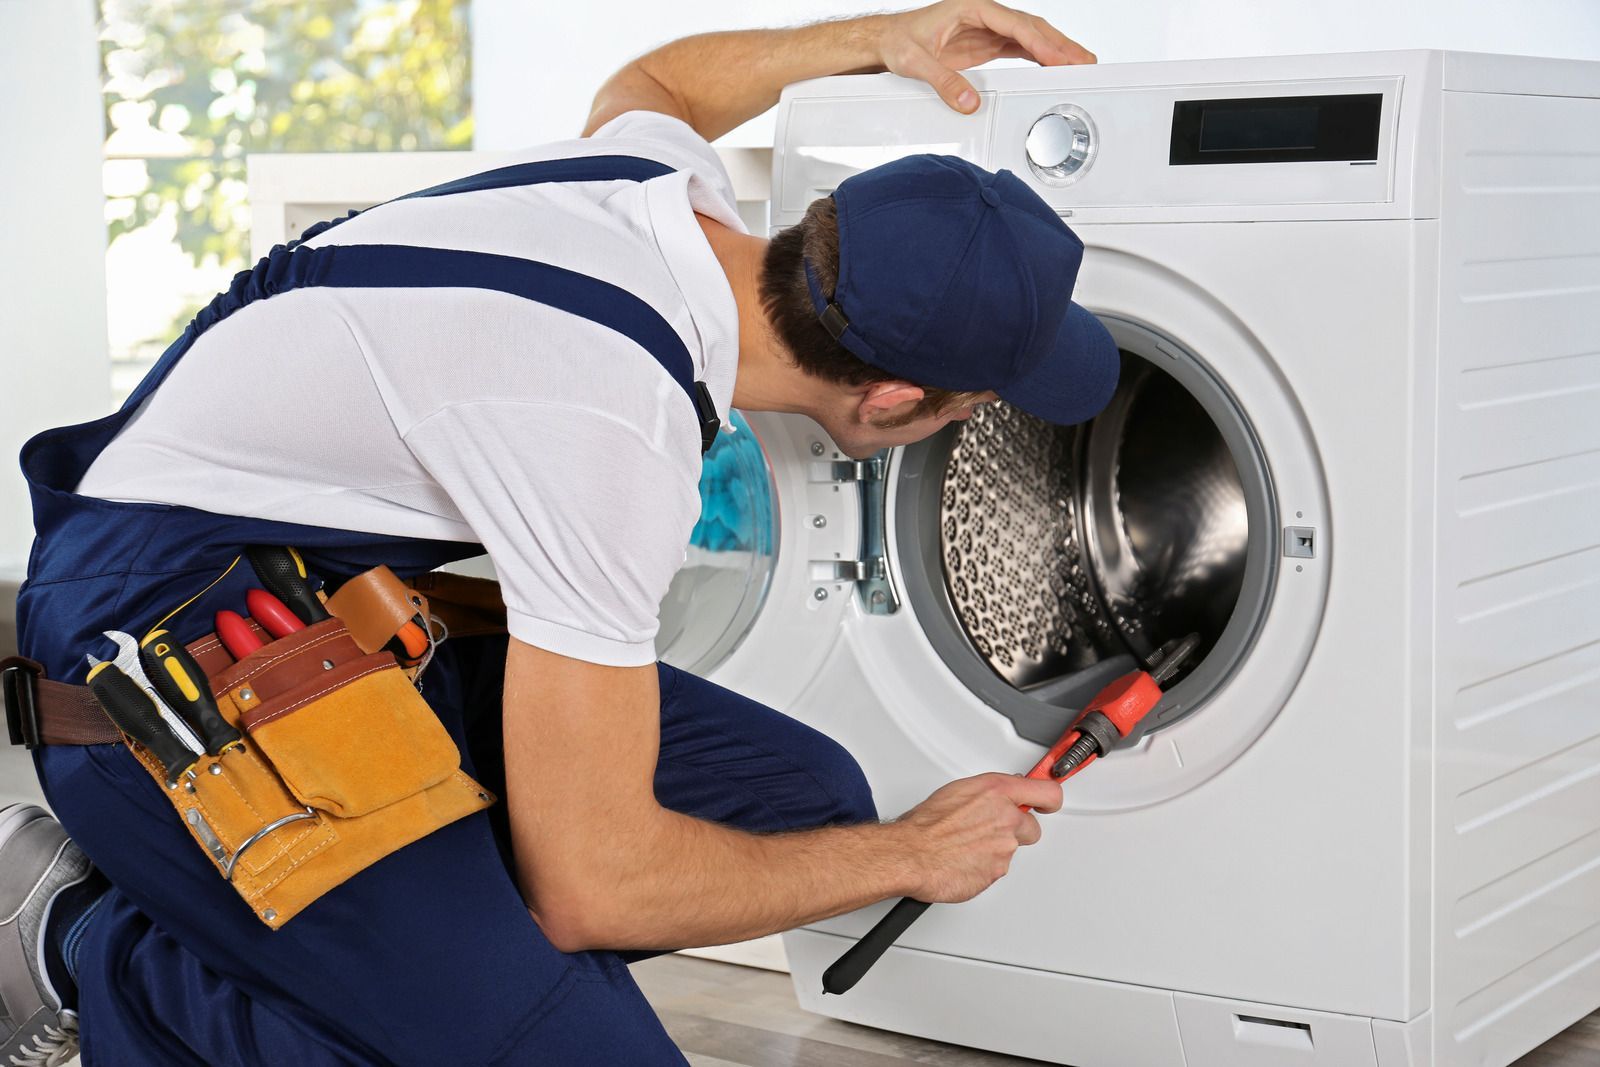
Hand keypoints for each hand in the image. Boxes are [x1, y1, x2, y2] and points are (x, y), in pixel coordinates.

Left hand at [876, 0, 1095, 113]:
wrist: (886, 41)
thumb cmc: (898, 41)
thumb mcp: (915, 63)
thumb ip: (942, 82)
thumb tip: (968, 102)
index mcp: (971, 8)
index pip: (1015, 24)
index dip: (1040, 41)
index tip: (1057, 57)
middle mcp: (984, 16)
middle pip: (1031, 27)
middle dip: (1059, 45)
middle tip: (1083, 62)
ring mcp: (987, 30)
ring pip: (1030, 37)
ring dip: (1054, 51)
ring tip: (1078, 65)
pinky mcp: (986, 45)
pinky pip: (1020, 49)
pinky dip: (1039, 58)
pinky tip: (1054, 68)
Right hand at [893, 772, 1063, 902]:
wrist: (912, 853)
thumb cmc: (926, 824)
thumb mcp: (958, 792)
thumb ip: (987, 795)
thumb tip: (995, 797)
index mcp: (997, 791)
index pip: (1048, 792)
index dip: (1049, 799)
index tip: (1048, 802)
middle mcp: (1007, 817)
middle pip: (1032, 827)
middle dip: (1017, 830)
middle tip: (993, 830)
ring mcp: (1005, 846)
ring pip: (1011, 850)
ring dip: (994, 849)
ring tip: (966, 845)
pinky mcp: (998, 871)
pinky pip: (997, 868)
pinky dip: (984, 866)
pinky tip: (964, 859)